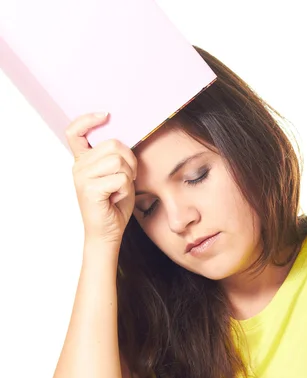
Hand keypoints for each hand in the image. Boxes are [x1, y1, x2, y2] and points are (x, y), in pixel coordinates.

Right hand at [66, 113, 136, 245]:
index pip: (75, 131)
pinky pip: (120, 178)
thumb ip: (116, 157)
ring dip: (128, 176)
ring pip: (118, 161)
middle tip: (128, 177)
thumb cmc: (114, 204)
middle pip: (113, 145)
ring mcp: (82, 177)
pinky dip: (126, 189)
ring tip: (121, 189)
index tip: (106, 115)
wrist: (107, 232)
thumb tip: (125, 139)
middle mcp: (79, 166)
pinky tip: (117, 197)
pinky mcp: (90, 189)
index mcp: (83, 160)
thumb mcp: (117, 175)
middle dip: (129, 160)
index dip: (89, 119)